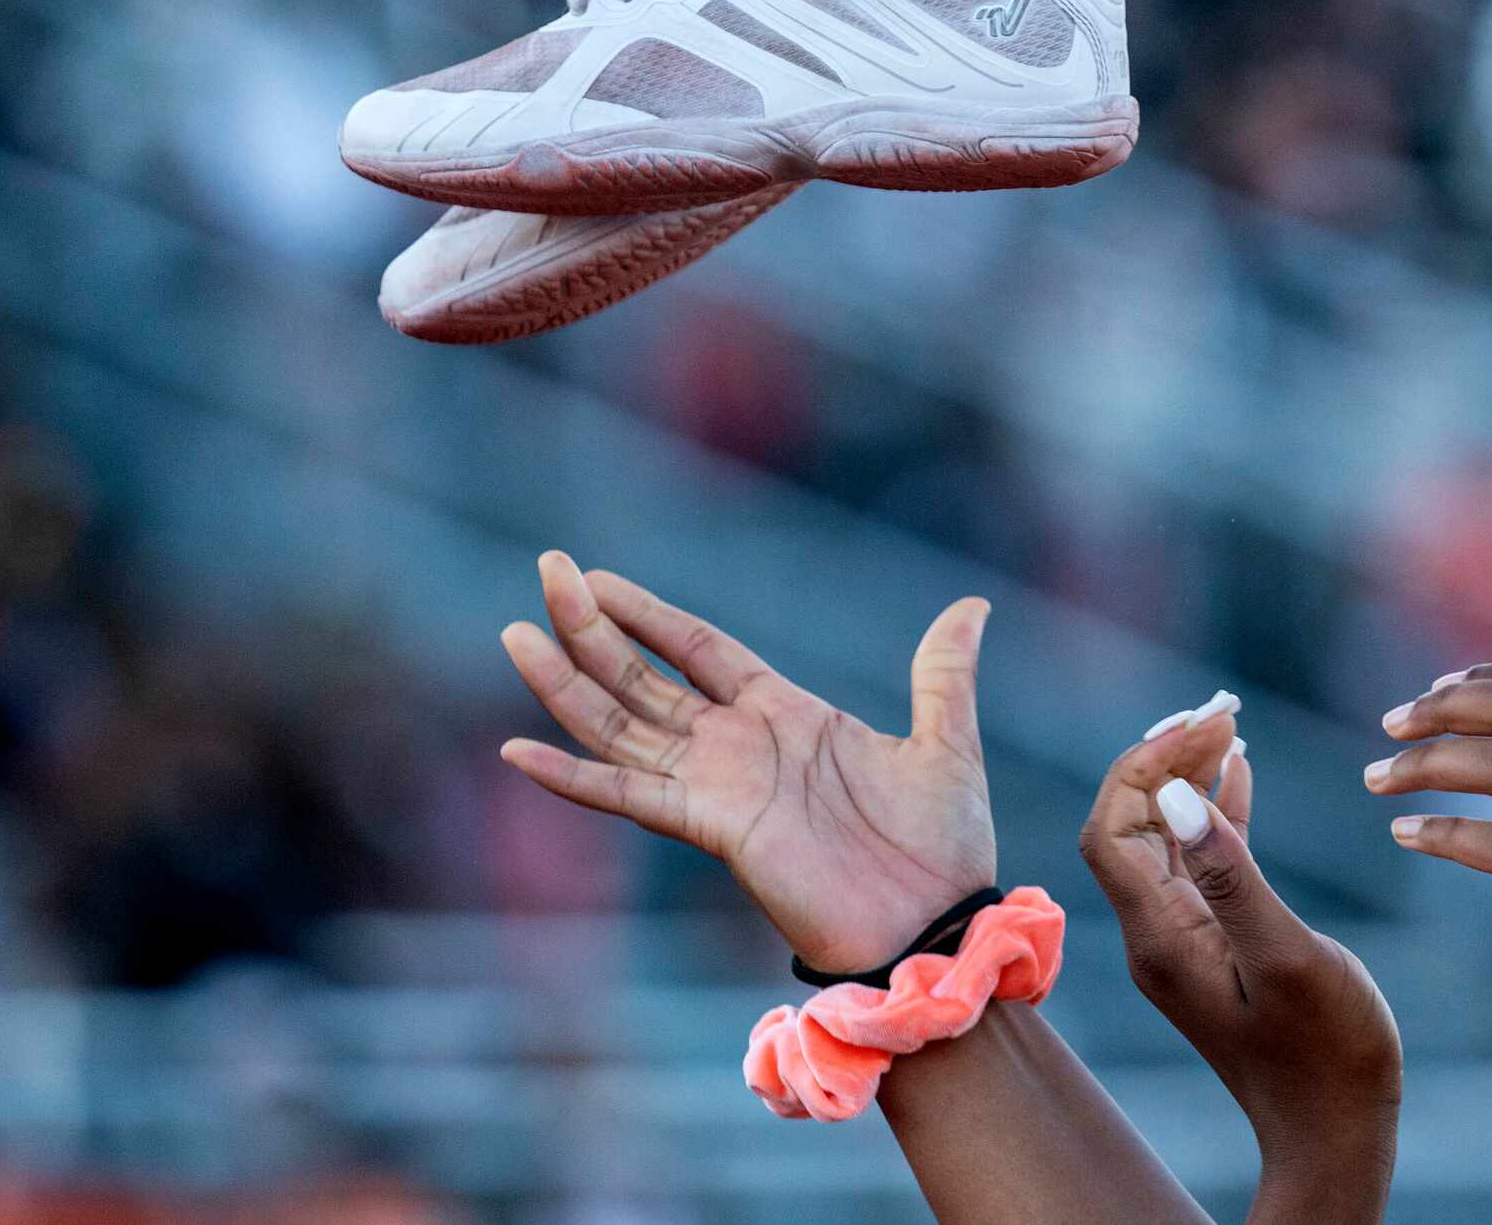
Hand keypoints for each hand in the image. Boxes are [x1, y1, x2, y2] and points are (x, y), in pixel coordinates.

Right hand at [498, 552, 994, 973]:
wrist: (936, 923)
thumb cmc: (943, 846)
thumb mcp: (946, 741)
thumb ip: (943, 673)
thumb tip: (973, 606)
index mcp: (786, 714)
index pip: (698, 648)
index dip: (647, 614)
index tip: (596, 578)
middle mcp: (739, 746)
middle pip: (645, 675)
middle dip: (593, 625)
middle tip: (544, 569)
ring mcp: (718, 786)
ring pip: (622, 724)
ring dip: (567, 682)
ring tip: (518, 633)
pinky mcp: (711, 827)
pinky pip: (629, 794)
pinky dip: (573, 778)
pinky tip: (519, 751)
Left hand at [1079, 707, 1400, 1184]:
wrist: (1335, 1134)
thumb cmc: (1327, 1052)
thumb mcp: (1287, 956)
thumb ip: (1233, 877)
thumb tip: (1178, 799)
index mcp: (1162, 937)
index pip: (1114, 826)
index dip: (1146, 765)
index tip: (1207, 723)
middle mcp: (1156, 936)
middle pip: (1129, 823)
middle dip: (1164, 756)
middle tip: (1221, 706)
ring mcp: (1183, 943)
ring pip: (1163, 838)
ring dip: (1187, 776)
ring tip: (1227, 719)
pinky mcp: (1213, 948)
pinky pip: (1198, 864)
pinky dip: (1214, 812)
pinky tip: (1240, 772)